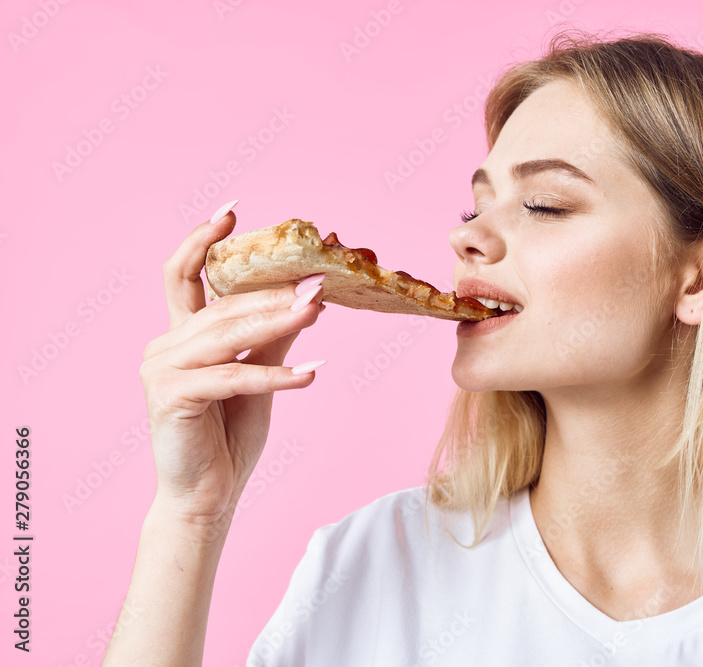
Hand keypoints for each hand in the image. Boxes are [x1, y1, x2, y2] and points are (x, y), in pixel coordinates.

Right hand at [139, 202, 326, 529]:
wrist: (207, 496)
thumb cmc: (228, 436)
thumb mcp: (257, 377)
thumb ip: (272, 338)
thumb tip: (308, 299)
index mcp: (180, 336)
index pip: (184, 275)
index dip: (204, 239)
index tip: (230, 209)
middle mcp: (164, 346)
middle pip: (222, 305)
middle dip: (272, 293)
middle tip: (318, 282)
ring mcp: (163, 370)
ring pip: (228, 335)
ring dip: (277, 323)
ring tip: (317, 312)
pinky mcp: (172, 397)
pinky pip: (234, 376)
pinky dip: (275, 375)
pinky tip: (311, 373)